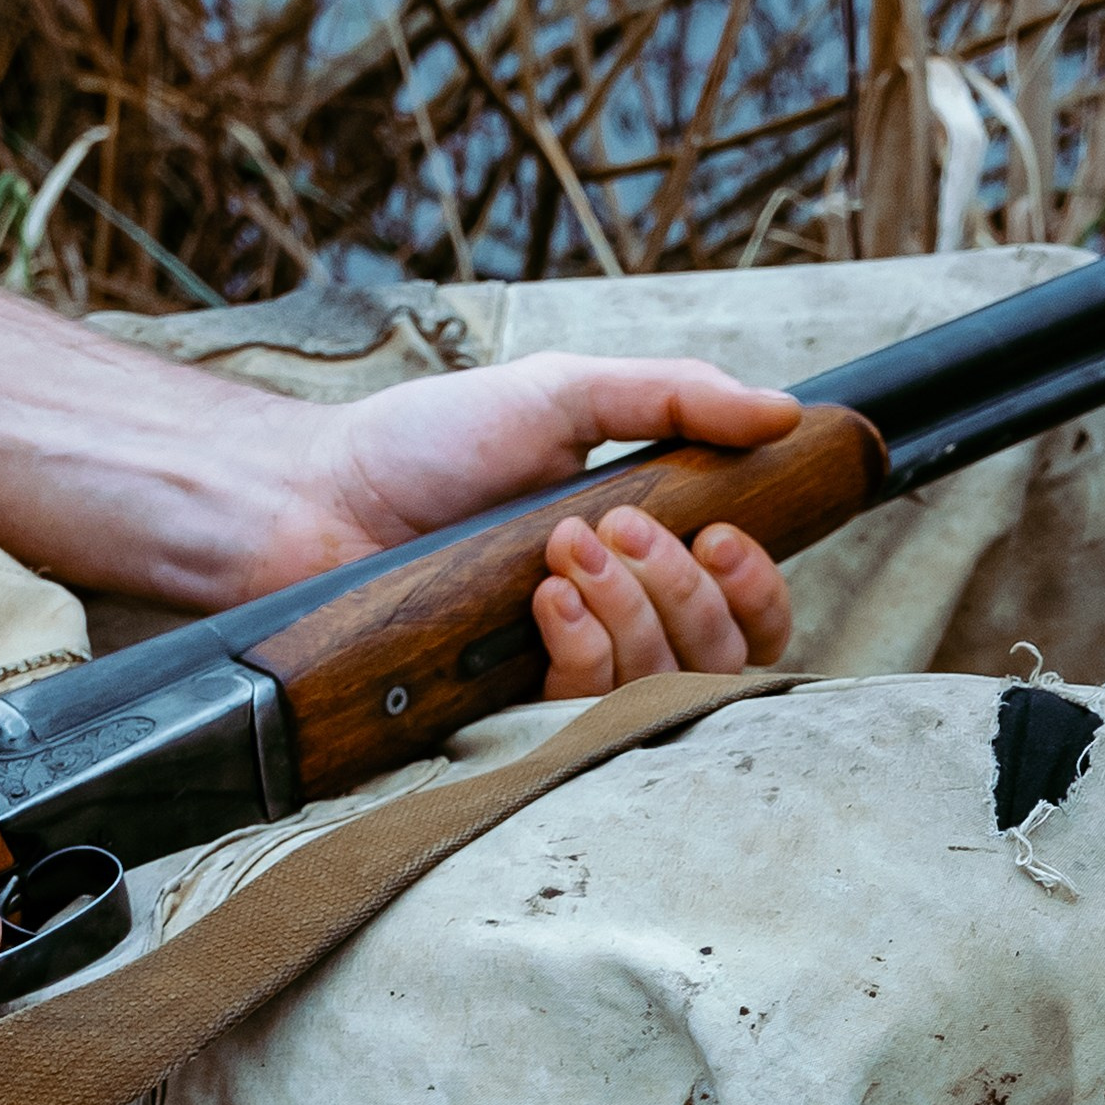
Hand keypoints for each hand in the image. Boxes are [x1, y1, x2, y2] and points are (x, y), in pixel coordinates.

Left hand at [249, 352, 800, 691]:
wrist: (319, 495)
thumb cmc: (430, 442)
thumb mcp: (563, 391)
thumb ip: (675, 395)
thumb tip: (784, 412)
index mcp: (645, 557)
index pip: (750, 613)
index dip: (757, 588)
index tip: (724, 537)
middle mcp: (619, 625)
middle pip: (720, 656)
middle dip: (681, 588)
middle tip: (612, 527)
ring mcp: (567, 673)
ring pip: (662, 686)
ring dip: (629, 611)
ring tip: (562, 550)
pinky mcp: (512, 712)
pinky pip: (590, 713)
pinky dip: (582, 648)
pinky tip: (543, 599)